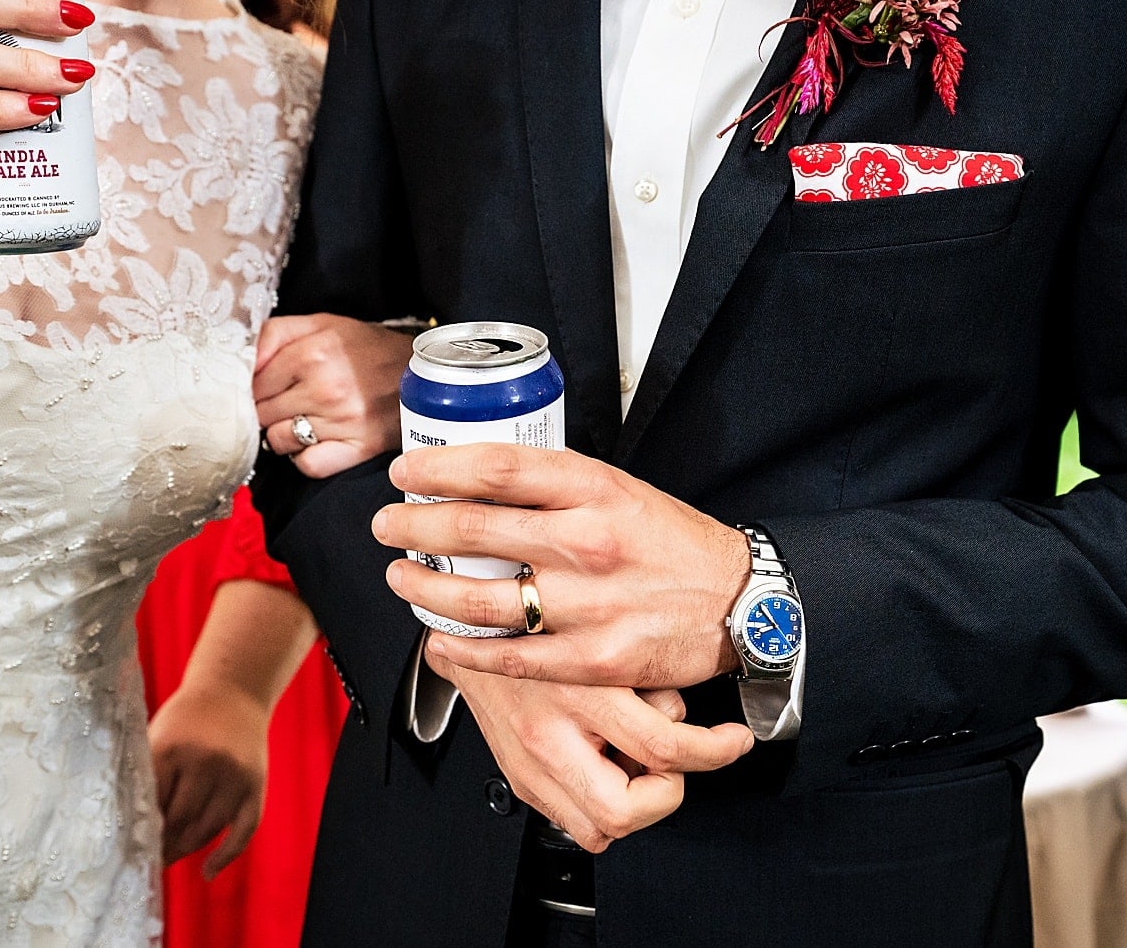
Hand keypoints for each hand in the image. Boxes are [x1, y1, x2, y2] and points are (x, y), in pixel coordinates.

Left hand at [148, 682, 267, 877]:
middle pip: (179, 821)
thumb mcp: (159, 734)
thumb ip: (146, 773)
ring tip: (168, 858)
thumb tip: (129, 825)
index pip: (151, 803)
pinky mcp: (256, 786)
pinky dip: (226, 856)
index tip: (128, 845)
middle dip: (161, 843)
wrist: (233, 690)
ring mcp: (234, 776)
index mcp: (171, 748)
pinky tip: (207, 872)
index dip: (140, 828)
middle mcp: (205, 762)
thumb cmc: (186, 717)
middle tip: (146, 857)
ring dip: (186, 849)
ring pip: (207, 829)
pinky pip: (244, 831)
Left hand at [253, 314, 411, 477]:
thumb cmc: (366, 348)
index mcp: (313, 352)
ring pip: (278, 441)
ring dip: (282, 433)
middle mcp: (326, 388)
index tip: (262, 388)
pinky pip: (307, 464)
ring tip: (301, 420)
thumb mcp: (322, 323)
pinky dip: (304, 457)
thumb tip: (240, 359)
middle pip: (260, 412)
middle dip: (264, 409)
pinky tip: (315, 441)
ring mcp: (342, 423)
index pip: (252, 383)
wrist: (421, 373)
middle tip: (283, 402)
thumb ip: (276, 334)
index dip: (250, 387)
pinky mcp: (356, 449)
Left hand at [374, 443, 752, 689]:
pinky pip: (510, 657)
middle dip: (414, 527)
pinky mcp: (596, 659)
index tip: (404, 474)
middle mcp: (588, 542)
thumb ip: (553, 486)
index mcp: (594, 489)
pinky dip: (463, 650)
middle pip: (474, 529)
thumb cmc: (670, 542)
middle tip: (386, 525)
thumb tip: (474, 478)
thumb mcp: (619, 488)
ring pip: (480, 598)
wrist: (740, 601)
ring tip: (401, 578)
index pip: (496, 468)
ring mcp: (591, 604)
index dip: (437, 469)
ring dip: (425, 589)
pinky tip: (438, 640)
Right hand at [425, 646, 753, 850]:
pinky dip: (595, 804)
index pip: (662, 747)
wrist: (470, 629)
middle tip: (671, 769)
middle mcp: (549, 734)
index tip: (732, 743)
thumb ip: (647, 677)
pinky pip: (569, 818)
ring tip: (632, 768)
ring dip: (627, 808)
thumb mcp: (604, 635)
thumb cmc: (537, 622)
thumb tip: (686, 714)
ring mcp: (529, 764)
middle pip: (622, 811)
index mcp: (579, 691)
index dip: (713, 752)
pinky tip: (601, 768)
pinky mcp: (518, 777)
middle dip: (660, 796)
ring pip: (594, 830)